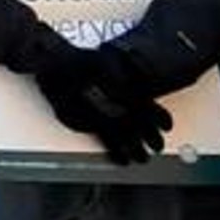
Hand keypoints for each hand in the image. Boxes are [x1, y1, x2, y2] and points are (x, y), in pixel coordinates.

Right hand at [36, 43, 172, 164]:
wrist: (52, 62)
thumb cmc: (79, 60)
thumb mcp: (109, 58)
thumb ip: (129, 72)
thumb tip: (146, 88)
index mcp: (120, 85)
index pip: (147, 106)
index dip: (160, 118)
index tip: (167, 126)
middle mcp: (110, 100)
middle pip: (138, 125)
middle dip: (150, 138)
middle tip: (157, 146)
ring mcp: (96, 113)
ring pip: (123, 137)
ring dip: (136, 150)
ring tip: (143, 159)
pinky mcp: (81, 123)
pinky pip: (104, 142)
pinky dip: (116, 153)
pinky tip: (122, 160)